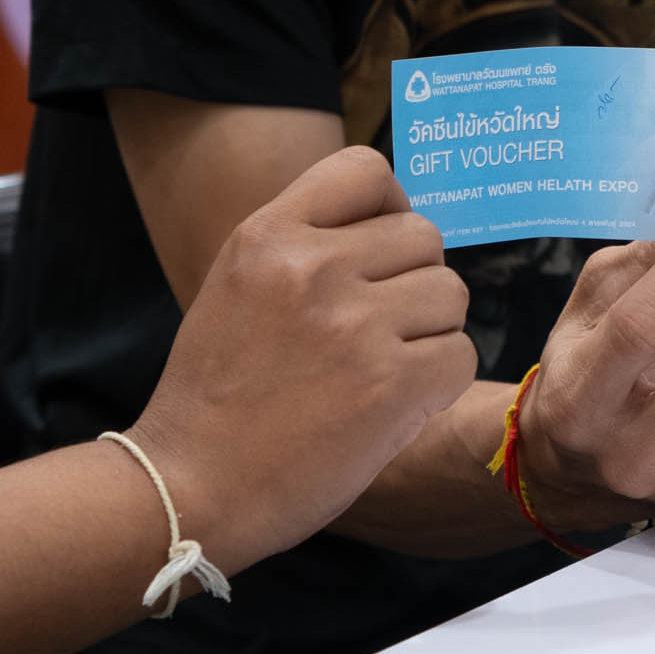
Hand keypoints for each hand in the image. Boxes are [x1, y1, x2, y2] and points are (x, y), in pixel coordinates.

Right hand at [130, 146, 475, 572]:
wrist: (194, 482)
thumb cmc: (216, 392)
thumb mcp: (237, 284)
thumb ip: (302, 246)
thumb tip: (386, 225)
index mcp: (268, 234)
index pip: (366, 171)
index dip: (389, 207)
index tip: (380, 248)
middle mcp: (313, 266)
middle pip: (423, 237)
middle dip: (413, 279)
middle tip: (382, 326)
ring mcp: (355, 324)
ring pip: (450, 294)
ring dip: (431, 331)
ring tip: (386, 365)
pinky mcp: (391, 385)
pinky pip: (460, 355)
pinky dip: (440, 382)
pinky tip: (397, 402)